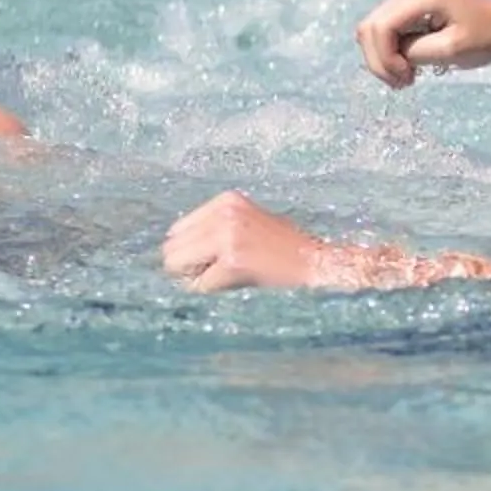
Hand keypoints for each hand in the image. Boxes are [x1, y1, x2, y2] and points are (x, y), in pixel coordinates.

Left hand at [164, 190, 331, 290]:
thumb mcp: (250, 222)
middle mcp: (224, 213)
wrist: (318, 262)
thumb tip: (173, 246)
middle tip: (219, 272)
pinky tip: (237, 283)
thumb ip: (215, 226)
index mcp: (227, 199)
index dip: (192, 251)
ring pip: (177, 265)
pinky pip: (199, 284)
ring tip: (227, 276)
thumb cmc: (287, 248)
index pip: (178, 230)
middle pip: (171, 247)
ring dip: (196, 278)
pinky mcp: (232, 261)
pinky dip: (211, 290)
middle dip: (188, 266)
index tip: (215, 259)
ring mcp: (227, 236)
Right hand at [355, 0, 490, 87]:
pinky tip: (408, 67)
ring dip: (383, 58)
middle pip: (369, 28)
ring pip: (373, 31)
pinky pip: (385, 31)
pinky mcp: (410, 6)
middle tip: (403, 83)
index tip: (406, 79)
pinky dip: (390, 52)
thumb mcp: (451, 50)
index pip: (379, 28)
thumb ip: (413, 52)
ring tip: (406, 78)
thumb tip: (389, 55)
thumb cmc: (487, 38)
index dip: (383, 59)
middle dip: (380, 61)